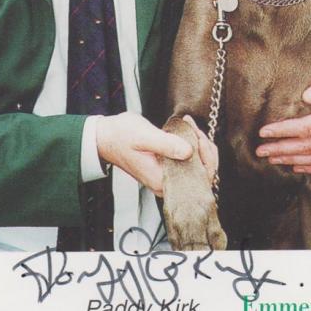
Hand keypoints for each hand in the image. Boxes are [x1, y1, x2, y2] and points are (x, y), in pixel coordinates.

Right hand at [96, 112, 216, 195]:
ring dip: (199, 144)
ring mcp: (168, 177)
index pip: (199, 177)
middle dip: (203, 147)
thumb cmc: (120, 136)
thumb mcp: (144, 136)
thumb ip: (167, 145)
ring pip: (198, 165)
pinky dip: (193, 145)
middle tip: (192, 127)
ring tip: (189, 126)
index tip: (197, 135)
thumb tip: (189, 151)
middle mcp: (167, 184)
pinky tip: (187, 130)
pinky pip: (189, 161)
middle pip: (203, 173)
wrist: (106, 137)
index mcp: (162, 181)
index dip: (205, 156)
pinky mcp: (168, 168)